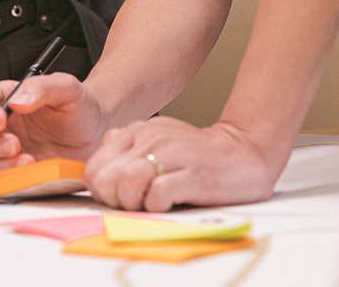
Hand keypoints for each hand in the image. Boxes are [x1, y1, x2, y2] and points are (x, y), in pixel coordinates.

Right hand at [0, 72, 108, 171]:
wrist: (98, 134)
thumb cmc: (78, 108)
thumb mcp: (66, 88)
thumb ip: (41, 87)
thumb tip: (17, 100)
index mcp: (6, 100)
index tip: (1, 119)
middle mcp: (0, 128)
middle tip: (13, 145)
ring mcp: (6, 154)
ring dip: (1, 165)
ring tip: (29, 162)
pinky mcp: (17, 175)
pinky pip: (2, 182)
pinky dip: (14, 181)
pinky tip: (35, 173)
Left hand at [83, 118, 281, 211]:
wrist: (245, 151)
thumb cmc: (198, 155)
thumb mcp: (158, 140)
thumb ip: (128, 147)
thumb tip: (102, 160)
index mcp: (137, 131)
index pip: (94, 168)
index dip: (102, 192)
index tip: (120, 199)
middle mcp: (150, 138)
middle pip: (106, 179)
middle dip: (116, 200)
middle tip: (137, 204)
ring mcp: (171, 154)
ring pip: (127, 184)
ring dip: (135, 204)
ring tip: (153, 203)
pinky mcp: (192, 173)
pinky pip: (158, 196)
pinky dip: (159, 207)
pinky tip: (171, 203)